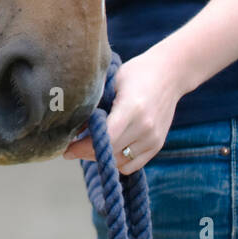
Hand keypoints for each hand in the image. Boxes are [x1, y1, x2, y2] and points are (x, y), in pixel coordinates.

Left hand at [61, 41, 180, 173]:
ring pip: (119, 162)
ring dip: (103, 157)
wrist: (171, 74)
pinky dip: (118, 160)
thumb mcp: (112, 82)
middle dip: (87, 152)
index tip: (66, 149)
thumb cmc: (137, 73)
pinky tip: (110, 147)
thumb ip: (95, 105)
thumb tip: (72, 127)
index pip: (106, 137)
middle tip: (72, 146)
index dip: (83, 147)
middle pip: (110, 152)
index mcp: (132, 108)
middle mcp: (145, 127)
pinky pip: (132, 165)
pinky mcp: (157, 145)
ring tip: (92, 144)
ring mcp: (153, 138)